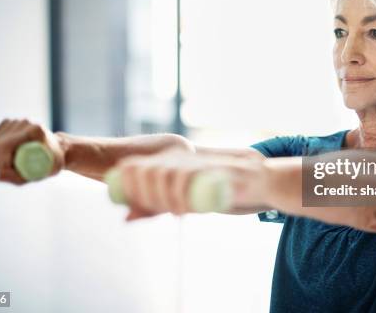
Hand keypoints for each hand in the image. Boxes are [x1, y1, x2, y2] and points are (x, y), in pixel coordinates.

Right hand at [0, 118, 65, 184]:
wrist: (58, 149)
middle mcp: (25, 122)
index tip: (11, 173)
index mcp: (35, 130)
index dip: (2, 163)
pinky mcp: (7, 124)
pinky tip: (5, 159)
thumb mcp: (41, 174)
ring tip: (10, 166)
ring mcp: (15, 121)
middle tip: (11, 172)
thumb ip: (19, 179)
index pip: (5, 146)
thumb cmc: (52, 163)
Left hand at [114, 149, 271, 220]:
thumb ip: (153, 208)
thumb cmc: (210, 192)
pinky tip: (182, 209)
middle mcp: (173, 157)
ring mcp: (189, 161)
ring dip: (163, 199)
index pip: (131, 167)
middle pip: (144, 172)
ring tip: (176, 212)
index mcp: (162, 161)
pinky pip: (183, 178)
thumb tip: (126, 219)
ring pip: (162, 175)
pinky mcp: (203, 167)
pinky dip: (179, 197)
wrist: (249, 180)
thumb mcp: (177, 201)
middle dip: (144, 197)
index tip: (133, 207)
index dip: (126, 187)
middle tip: (160, 212)